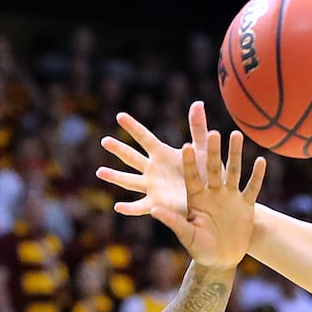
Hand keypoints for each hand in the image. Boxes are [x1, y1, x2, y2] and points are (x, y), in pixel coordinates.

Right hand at [98, 101, 211, 222]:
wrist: (211, 198)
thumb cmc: (206, 171)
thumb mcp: (202, 149)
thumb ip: (198, 128)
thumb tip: (198, 102)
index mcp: (162, 154)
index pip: (144, 137)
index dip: (133, 127)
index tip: (120, 116)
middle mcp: (153, 169)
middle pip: (131, 157)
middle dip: (119, 149)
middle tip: (104, 141)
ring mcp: (153, 187)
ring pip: (129, 181)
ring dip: (115, 176)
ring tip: (100, 172)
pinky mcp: (157, 204)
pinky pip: (141, 207)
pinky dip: (130, 208)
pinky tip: (118, 207)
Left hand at [153, 130, 266, 268]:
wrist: (221, 260)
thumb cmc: (200, 249)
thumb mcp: (187, 236)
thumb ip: (173, 222)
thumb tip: (154, 209)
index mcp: (196, 198)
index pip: (192, 177)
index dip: (190, 163)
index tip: (187, 146)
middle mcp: (213, 193)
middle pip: (213, 169)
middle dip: (213, 152)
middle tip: (213, 133)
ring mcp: (230, 197)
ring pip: (234, 172)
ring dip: (235, 154)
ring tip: (236, 134)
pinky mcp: (246, 206)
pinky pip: (252, 188)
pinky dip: (257, 176)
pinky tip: (261, 160)